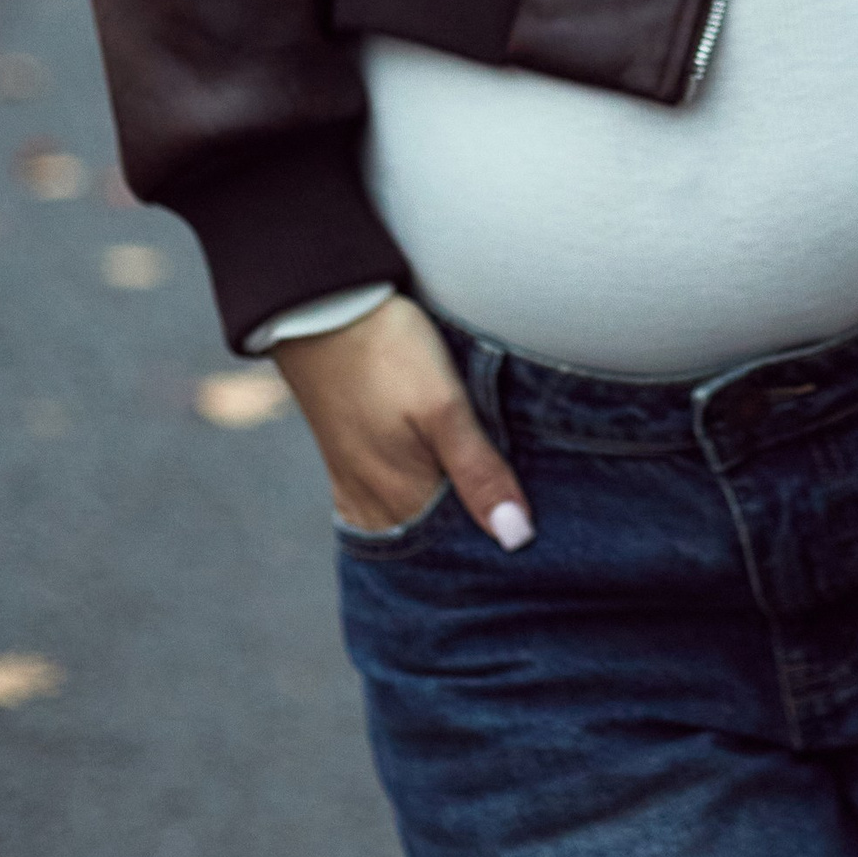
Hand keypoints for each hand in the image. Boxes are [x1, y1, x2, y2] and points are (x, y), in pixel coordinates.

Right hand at [273, 291, 532, 548]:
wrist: (320, 308)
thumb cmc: (388, 353)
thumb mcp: (444, 406)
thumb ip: (479, 471)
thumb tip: (516, 537)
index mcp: (403, 501)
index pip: (463, 548)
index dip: (501, 539)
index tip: (536, 530)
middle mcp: (374, 507)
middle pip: (435, 541)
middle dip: (474, 533)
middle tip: (521, 514)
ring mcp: (354, 487)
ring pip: (411, 524)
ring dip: (445, 518)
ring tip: (485, 498)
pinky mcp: (344, 464)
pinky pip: (383, 508)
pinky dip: (414, 507)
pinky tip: (433, 493)